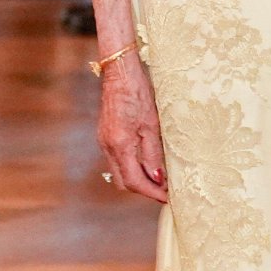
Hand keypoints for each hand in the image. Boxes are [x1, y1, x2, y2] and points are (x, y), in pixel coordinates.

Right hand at [97, 52, 167, 203]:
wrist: (120, 73)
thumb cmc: (139, 93)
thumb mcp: (152, 124)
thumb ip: (153, 153)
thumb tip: (158, 178)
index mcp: (119, 145)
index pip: (133, 181)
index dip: (151, 192)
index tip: (167, 198)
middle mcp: (108, 146)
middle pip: (123, 181)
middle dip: (143, 189)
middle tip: (165, 191)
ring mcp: (104, 141)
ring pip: (119, 172)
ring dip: (138, 179)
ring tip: (160, 179)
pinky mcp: (105, 136)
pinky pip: (117, 160)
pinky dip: (132, 166)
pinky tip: (147, 162)